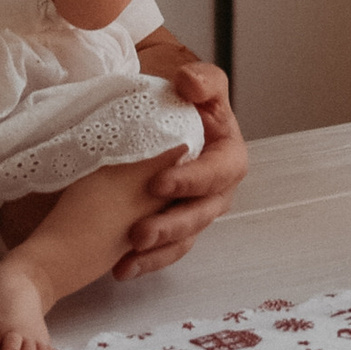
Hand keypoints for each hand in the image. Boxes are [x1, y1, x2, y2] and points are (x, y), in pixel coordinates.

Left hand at [115, 37, 247, 279]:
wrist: (161, 116)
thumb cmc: (182, 101)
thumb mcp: (197, 84)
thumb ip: (202, 81)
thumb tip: (189, 85)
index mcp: (228, 155)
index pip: (219, 172)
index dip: (193, 181)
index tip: (158, 183)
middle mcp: (218, 189)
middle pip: (202, 214)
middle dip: (172, 226)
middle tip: (140, 231)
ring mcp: (196, 212)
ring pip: (185, 239)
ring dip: (159, 251)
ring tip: (128, 256)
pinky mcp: (175, 229)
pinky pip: (166, 252)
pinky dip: (145, 262)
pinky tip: (122, 268)